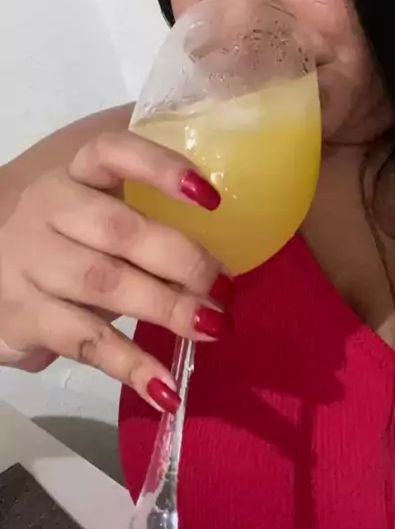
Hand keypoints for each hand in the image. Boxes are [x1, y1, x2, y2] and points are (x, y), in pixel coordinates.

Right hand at [0, 131, 233, 411]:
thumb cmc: (57, 238)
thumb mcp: (88, 212)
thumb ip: (140, 221)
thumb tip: (221, 263)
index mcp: (73, 175)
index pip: (112, 153)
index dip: (160, 168)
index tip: (211, 196)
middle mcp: (47, 210)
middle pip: (118, 229)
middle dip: (180, 258)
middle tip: (225, 286)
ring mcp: (29, 263)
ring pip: (104, 284)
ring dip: (166, 308)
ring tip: (215, 326)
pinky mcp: (22, 316)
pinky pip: (84, 341)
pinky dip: (131, 366)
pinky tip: (167, 389)